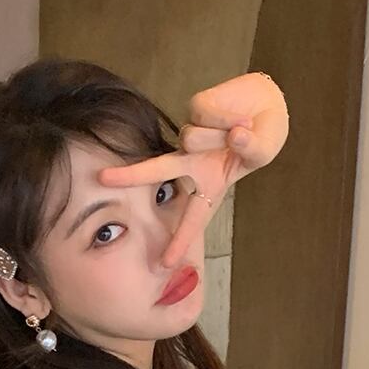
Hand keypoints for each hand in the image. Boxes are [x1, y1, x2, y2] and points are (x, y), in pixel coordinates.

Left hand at [97, 71, 289, 269]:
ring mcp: (192, 136)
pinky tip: (235, 115)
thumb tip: (234, 135)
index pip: (192, 217)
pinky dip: (226, 115)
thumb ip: (251, 149)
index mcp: (208, 186)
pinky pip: (206, 115)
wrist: (266, 103)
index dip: (180, 241)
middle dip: (131, 175)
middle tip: (103, 179)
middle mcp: (192, 163)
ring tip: (240, 128)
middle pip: (157, 169)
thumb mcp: (261, 153)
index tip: (166, 264)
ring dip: (221, 134)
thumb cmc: (261, 137)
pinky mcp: (195, 109)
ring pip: (194, 138)